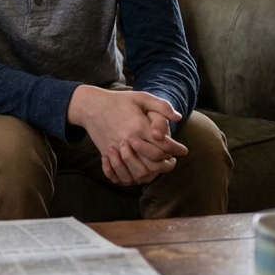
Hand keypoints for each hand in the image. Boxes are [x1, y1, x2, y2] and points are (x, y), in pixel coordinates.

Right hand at [67, 86, 187, 185]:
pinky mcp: (107, 154)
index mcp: (139, 126)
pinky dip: (132, 177)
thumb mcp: (141, 97)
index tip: (183, 150)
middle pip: (154, 160)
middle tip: (172, 159)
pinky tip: (140, 170)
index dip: (176, 149)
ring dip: (152, 172)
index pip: (164, 145)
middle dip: (167, 162)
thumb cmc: (119, 101)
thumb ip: (162, 106)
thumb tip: (178, 117)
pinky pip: (121, 174)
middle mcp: (129, 140)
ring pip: (139, 172)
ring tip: (158, 167)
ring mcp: (117, 149)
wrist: (91, 106)